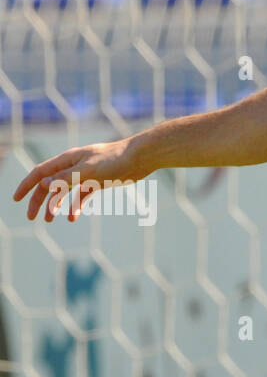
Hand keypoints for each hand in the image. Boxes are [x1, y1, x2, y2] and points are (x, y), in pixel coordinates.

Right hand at [12, 138, 144, 221]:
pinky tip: (72, 217)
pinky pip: (81, 195)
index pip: (40, 173)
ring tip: (48, 219)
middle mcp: (73, 166)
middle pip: (49, 184)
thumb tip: (44, 185)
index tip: (16, 199)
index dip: (27, 186)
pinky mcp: (98, 181)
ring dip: (54, 204)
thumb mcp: (88, 171)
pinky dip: (75, 205)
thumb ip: (66, 178)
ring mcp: (85, 174)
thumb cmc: (114, 160)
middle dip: (38, 200)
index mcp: (67, 160)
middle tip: (32, 217)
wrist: (139, 157)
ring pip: (63, 190)